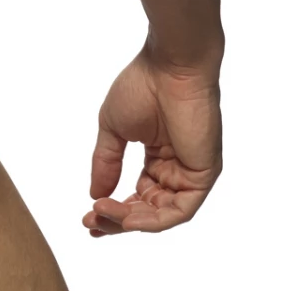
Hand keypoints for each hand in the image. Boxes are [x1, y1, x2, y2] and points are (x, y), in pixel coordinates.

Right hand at [84, 47, 221, 235]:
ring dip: (129, 221)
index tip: (87, 217)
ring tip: (101, 213)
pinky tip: (125, 215)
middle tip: (90, 223)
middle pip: (148, 210)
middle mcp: (176, 168)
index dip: (113, 210)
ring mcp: (191, 173)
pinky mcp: (203, 175)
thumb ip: (106, 163)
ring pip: (161, 215)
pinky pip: (179, 211)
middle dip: (117, 221)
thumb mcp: (113, 130)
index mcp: (158, 156)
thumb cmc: (142, 87)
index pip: (138, 194)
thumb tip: (94, 194)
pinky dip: (152, 219)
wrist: (169, 67)